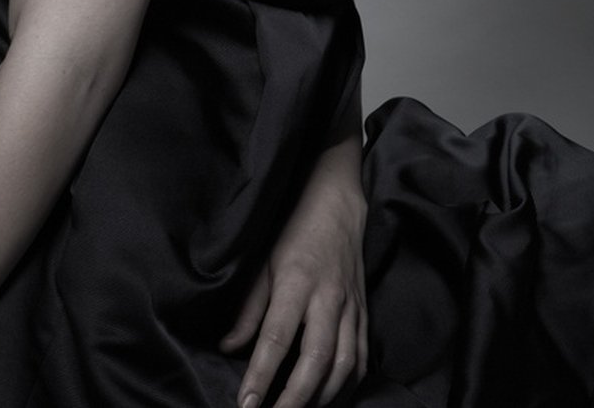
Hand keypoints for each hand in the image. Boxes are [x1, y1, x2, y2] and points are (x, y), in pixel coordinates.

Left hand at [220, 174, 367, 407]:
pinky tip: (329, 397)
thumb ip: (249, 308)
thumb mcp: (263, 262)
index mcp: (297, 282)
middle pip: (316, 359)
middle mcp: (328, 298)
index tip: (247, 404)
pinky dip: (346, 385)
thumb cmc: (294, 231)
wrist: (337, 206)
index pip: (276, 338)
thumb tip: (229, 347)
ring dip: (321, 397)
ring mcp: (351, 308)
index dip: (261, 375)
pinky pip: (360, 359)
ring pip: (343, 365)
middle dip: (295, 398)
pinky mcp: (364, 313)